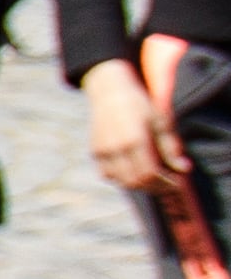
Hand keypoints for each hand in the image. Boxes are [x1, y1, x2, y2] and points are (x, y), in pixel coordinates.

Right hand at [88, 59, 192, 194]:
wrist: (110, 92)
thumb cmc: (140, 105)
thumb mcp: (161, 121)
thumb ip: (171, 147)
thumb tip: (184, 169)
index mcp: (134, 139)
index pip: (148, 173)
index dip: (164, 183)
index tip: (177, 183)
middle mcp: (115, 148)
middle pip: (134, 181)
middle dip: (154, 187)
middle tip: (168, 184)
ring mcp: (102, 151)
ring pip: (120, 181)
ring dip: (138, 184)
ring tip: (153, 178)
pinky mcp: (95, 152)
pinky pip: (108, 174)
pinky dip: (122, 178)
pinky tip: (134, 171)